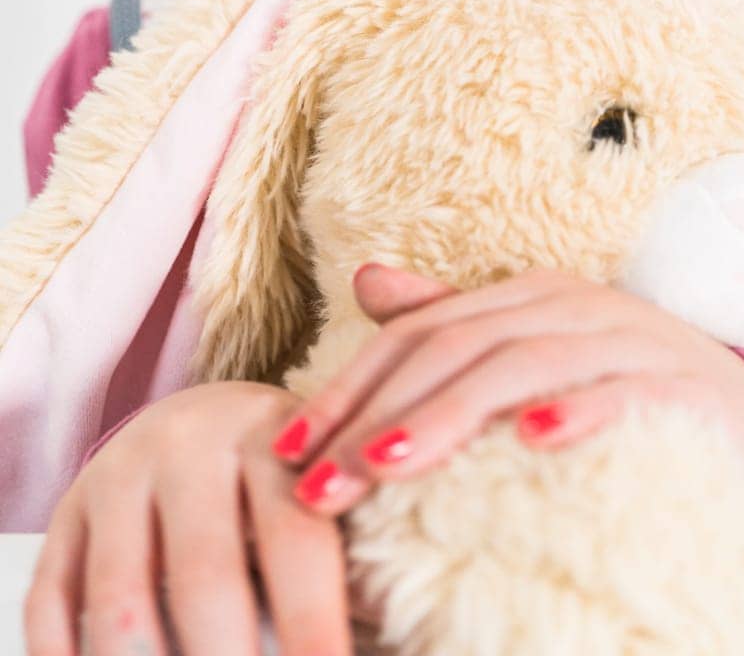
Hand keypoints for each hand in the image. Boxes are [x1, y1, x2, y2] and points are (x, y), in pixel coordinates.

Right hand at [23, 380, 362, 655]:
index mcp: (270, 435)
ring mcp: (118, 476)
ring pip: (122, 599)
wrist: (199, 414)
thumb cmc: (276, 471)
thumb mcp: (313, 484)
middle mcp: (188, 444)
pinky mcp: (67, 513)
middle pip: (206, 577)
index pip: (296, 543)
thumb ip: (341, 547)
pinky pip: (53, 601)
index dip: (313, 630)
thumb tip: (386, 634)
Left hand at [271, 263, 743, 516]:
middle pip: (455, 350)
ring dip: (451, 416)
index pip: (417, 336)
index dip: (347, 387)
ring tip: (390, 465)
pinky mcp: (678, 385)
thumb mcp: (528, 347)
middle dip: (378, 415)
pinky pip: (622, 392)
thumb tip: (366, 279)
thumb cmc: (615, 384)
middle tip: (320, 484)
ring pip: (521, 367)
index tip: (288, 452)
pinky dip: (578, 411)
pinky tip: (536, 442)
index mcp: (523, 296)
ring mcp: (624, 339)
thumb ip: (451, 318)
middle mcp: (567, 305)